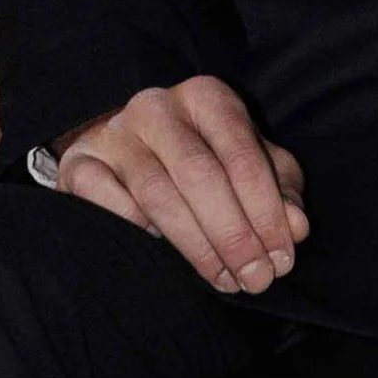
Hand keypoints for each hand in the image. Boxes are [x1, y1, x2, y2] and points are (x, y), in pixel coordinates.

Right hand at [55, 75, 309, 294]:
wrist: (124, 149)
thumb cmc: (203, 159)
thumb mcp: (247, 165)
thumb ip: (279, 190)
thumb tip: (298, 226)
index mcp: (206, 97)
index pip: (242, 153)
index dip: (266, 210)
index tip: (281, 259)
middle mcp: (157, 107)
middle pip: (201, 174)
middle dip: (234, 234)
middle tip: (254, 280)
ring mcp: (114, 134)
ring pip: (157, 195)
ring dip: (195, 246)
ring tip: (222, 280)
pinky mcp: (79, 164)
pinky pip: (106, 203)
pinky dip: (136, 233)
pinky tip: (162, 259)